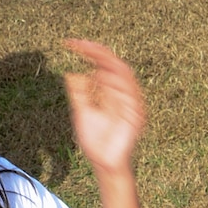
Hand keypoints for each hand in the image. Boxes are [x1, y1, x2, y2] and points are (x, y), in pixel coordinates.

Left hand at [63, 39, 146, 176]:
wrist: (105, 164)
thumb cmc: (95, 142)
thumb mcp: (82, 112)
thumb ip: (79, 94)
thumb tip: (72, 74)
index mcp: (112, 93)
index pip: (104, 65)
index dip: (90, 53)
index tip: (71, 44)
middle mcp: (124, 95)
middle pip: (116, 65)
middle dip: (99, 52)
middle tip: (80, 45)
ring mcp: (131, 105)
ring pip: (125, 75)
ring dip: (107, 64)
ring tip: (90, 56)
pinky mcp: (136, 117)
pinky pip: (129, 95)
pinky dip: (116, 84)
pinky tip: (100, 76)